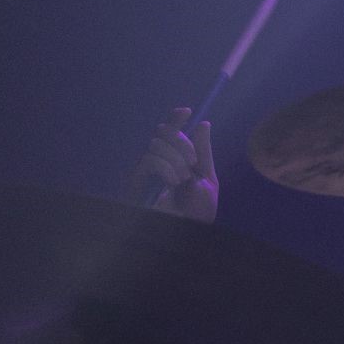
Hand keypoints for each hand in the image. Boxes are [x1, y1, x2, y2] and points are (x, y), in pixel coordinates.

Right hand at [129, 107, 216, 221]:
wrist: (187, 232)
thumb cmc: (197, 214)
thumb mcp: (207, 180)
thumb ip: (204, 153)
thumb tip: (203, 124)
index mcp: (176, 161)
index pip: (171, 133)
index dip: (175, 119)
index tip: (186, 111)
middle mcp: (158, 162)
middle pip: (162, 132)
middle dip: (180, 142)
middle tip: (191, 163)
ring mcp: (145, 171)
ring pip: (157, 144)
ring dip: (175, 159)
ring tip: (182, 179)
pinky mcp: (136, 181)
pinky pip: (150, 158)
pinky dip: (165, 167)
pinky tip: (173, 182)